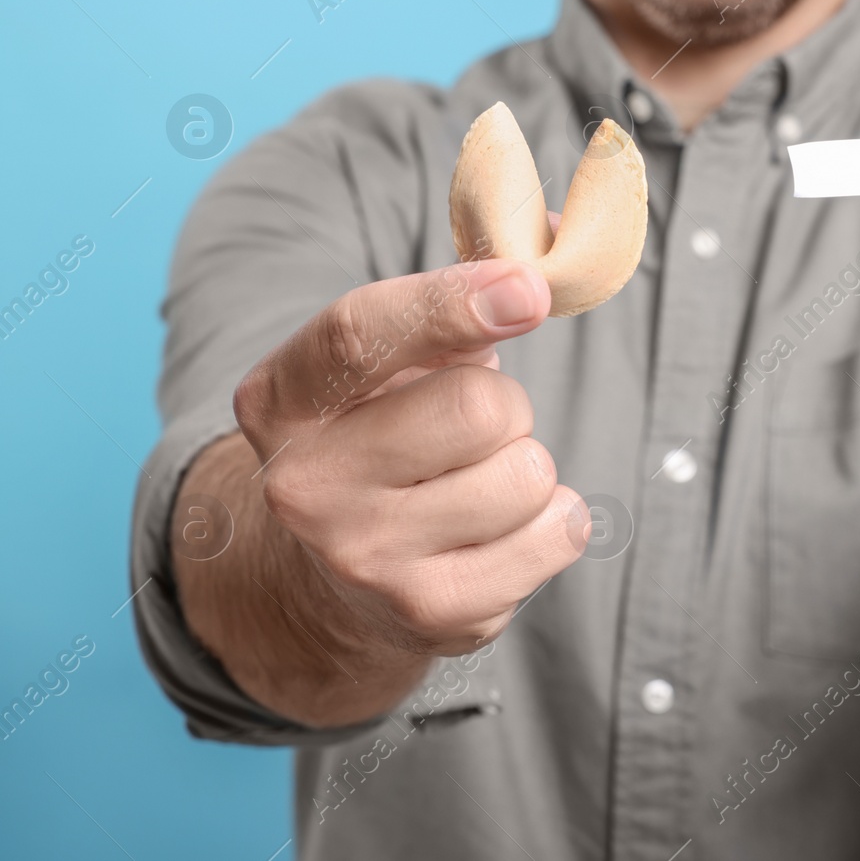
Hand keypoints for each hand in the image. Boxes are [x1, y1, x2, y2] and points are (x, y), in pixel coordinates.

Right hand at [230, 257, 588, 655]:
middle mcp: (306, 486)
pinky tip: (499, 530)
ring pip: (528, 473)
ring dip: (526, 467)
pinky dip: (554, 521)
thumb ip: (445, 307)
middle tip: (472, 430)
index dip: (450, 304)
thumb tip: (537, 265)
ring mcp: (366, 559)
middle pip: (480, 407)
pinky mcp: (434, 613)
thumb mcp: (383, 364)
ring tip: (475, 483)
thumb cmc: (384, 436)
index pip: (357, 335)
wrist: (340, 581)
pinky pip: (558, 534)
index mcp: (281, 401)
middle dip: (505, 405)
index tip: (527, 288)